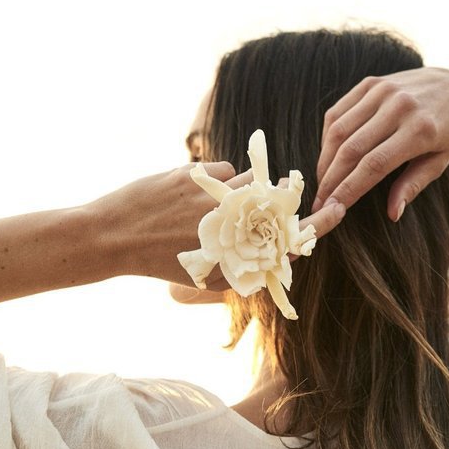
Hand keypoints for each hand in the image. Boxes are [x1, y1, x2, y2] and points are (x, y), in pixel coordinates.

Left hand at [95, 162, 346, 292]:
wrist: (112, 238)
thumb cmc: (158, 262)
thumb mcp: (204, 277)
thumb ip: (240, 274)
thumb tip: (272, 264)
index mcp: (237, 255)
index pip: (289, 238)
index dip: (317, 224)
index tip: (336, 211)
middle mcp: (231, 229)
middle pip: (273, 204)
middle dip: (271, 204)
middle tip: (251, 212)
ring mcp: (213, 201)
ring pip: (249, 184)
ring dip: (242, 191)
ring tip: (214, 206)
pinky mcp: (196, 177)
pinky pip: (224, 170)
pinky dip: (216, 179)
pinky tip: (194, 194)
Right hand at [312, 68, 448, 220]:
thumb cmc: (447, 134)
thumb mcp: (439, 163)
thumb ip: (414, 186)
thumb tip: (392, 214)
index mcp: (420, 130)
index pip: (374, 165)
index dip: (349, 189)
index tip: (332, 209)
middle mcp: (399, 106)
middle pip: (352, 149)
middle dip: (331, 179)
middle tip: (318, 202)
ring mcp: (383, 91)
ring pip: (340, 130)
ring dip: (324, 160)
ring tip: (320, 183)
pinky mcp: (371, 83)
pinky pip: (339, 112)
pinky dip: (328, 137)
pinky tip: (326, 157)